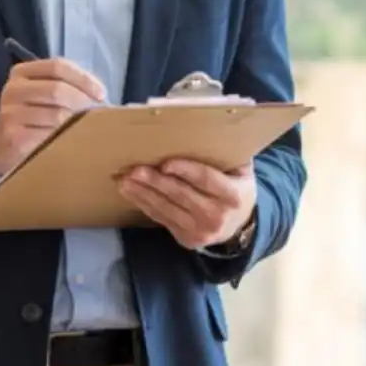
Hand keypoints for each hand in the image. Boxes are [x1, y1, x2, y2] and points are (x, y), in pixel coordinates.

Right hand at [0, 57, 105, 177]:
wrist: (3, 145)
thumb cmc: (34, 115)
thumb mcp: (45, 93)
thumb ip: (68, 86)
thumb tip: (100, 96)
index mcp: (22, 72)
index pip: (57, 66)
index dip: (83, 79)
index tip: (101, 94)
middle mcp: (12, 90)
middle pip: (57, 89)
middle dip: (83, 102)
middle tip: (98, 115)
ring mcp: (10, 114)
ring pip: (56, 115)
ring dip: (78, 123)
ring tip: (88, 128)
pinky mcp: (13, 138)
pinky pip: (49, 136)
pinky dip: (65, 139)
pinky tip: (71, 141)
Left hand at [116, 158, 256, 250]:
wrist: (239, 225)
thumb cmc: (236, 187)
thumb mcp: (241, 170)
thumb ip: (228, 153)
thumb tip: (204, 126)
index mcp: (232, 195)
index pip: (206, 180)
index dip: (185, 170)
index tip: (165, 163)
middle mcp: (217, 216)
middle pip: (180, 194)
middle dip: (155, 181)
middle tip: (133, 169)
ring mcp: (200, 231)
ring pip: (166, 209)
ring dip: (142, 193)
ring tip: (124, 180)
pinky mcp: (186, 239)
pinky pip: (161, 219)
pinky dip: (144, 204)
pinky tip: (131, 193)